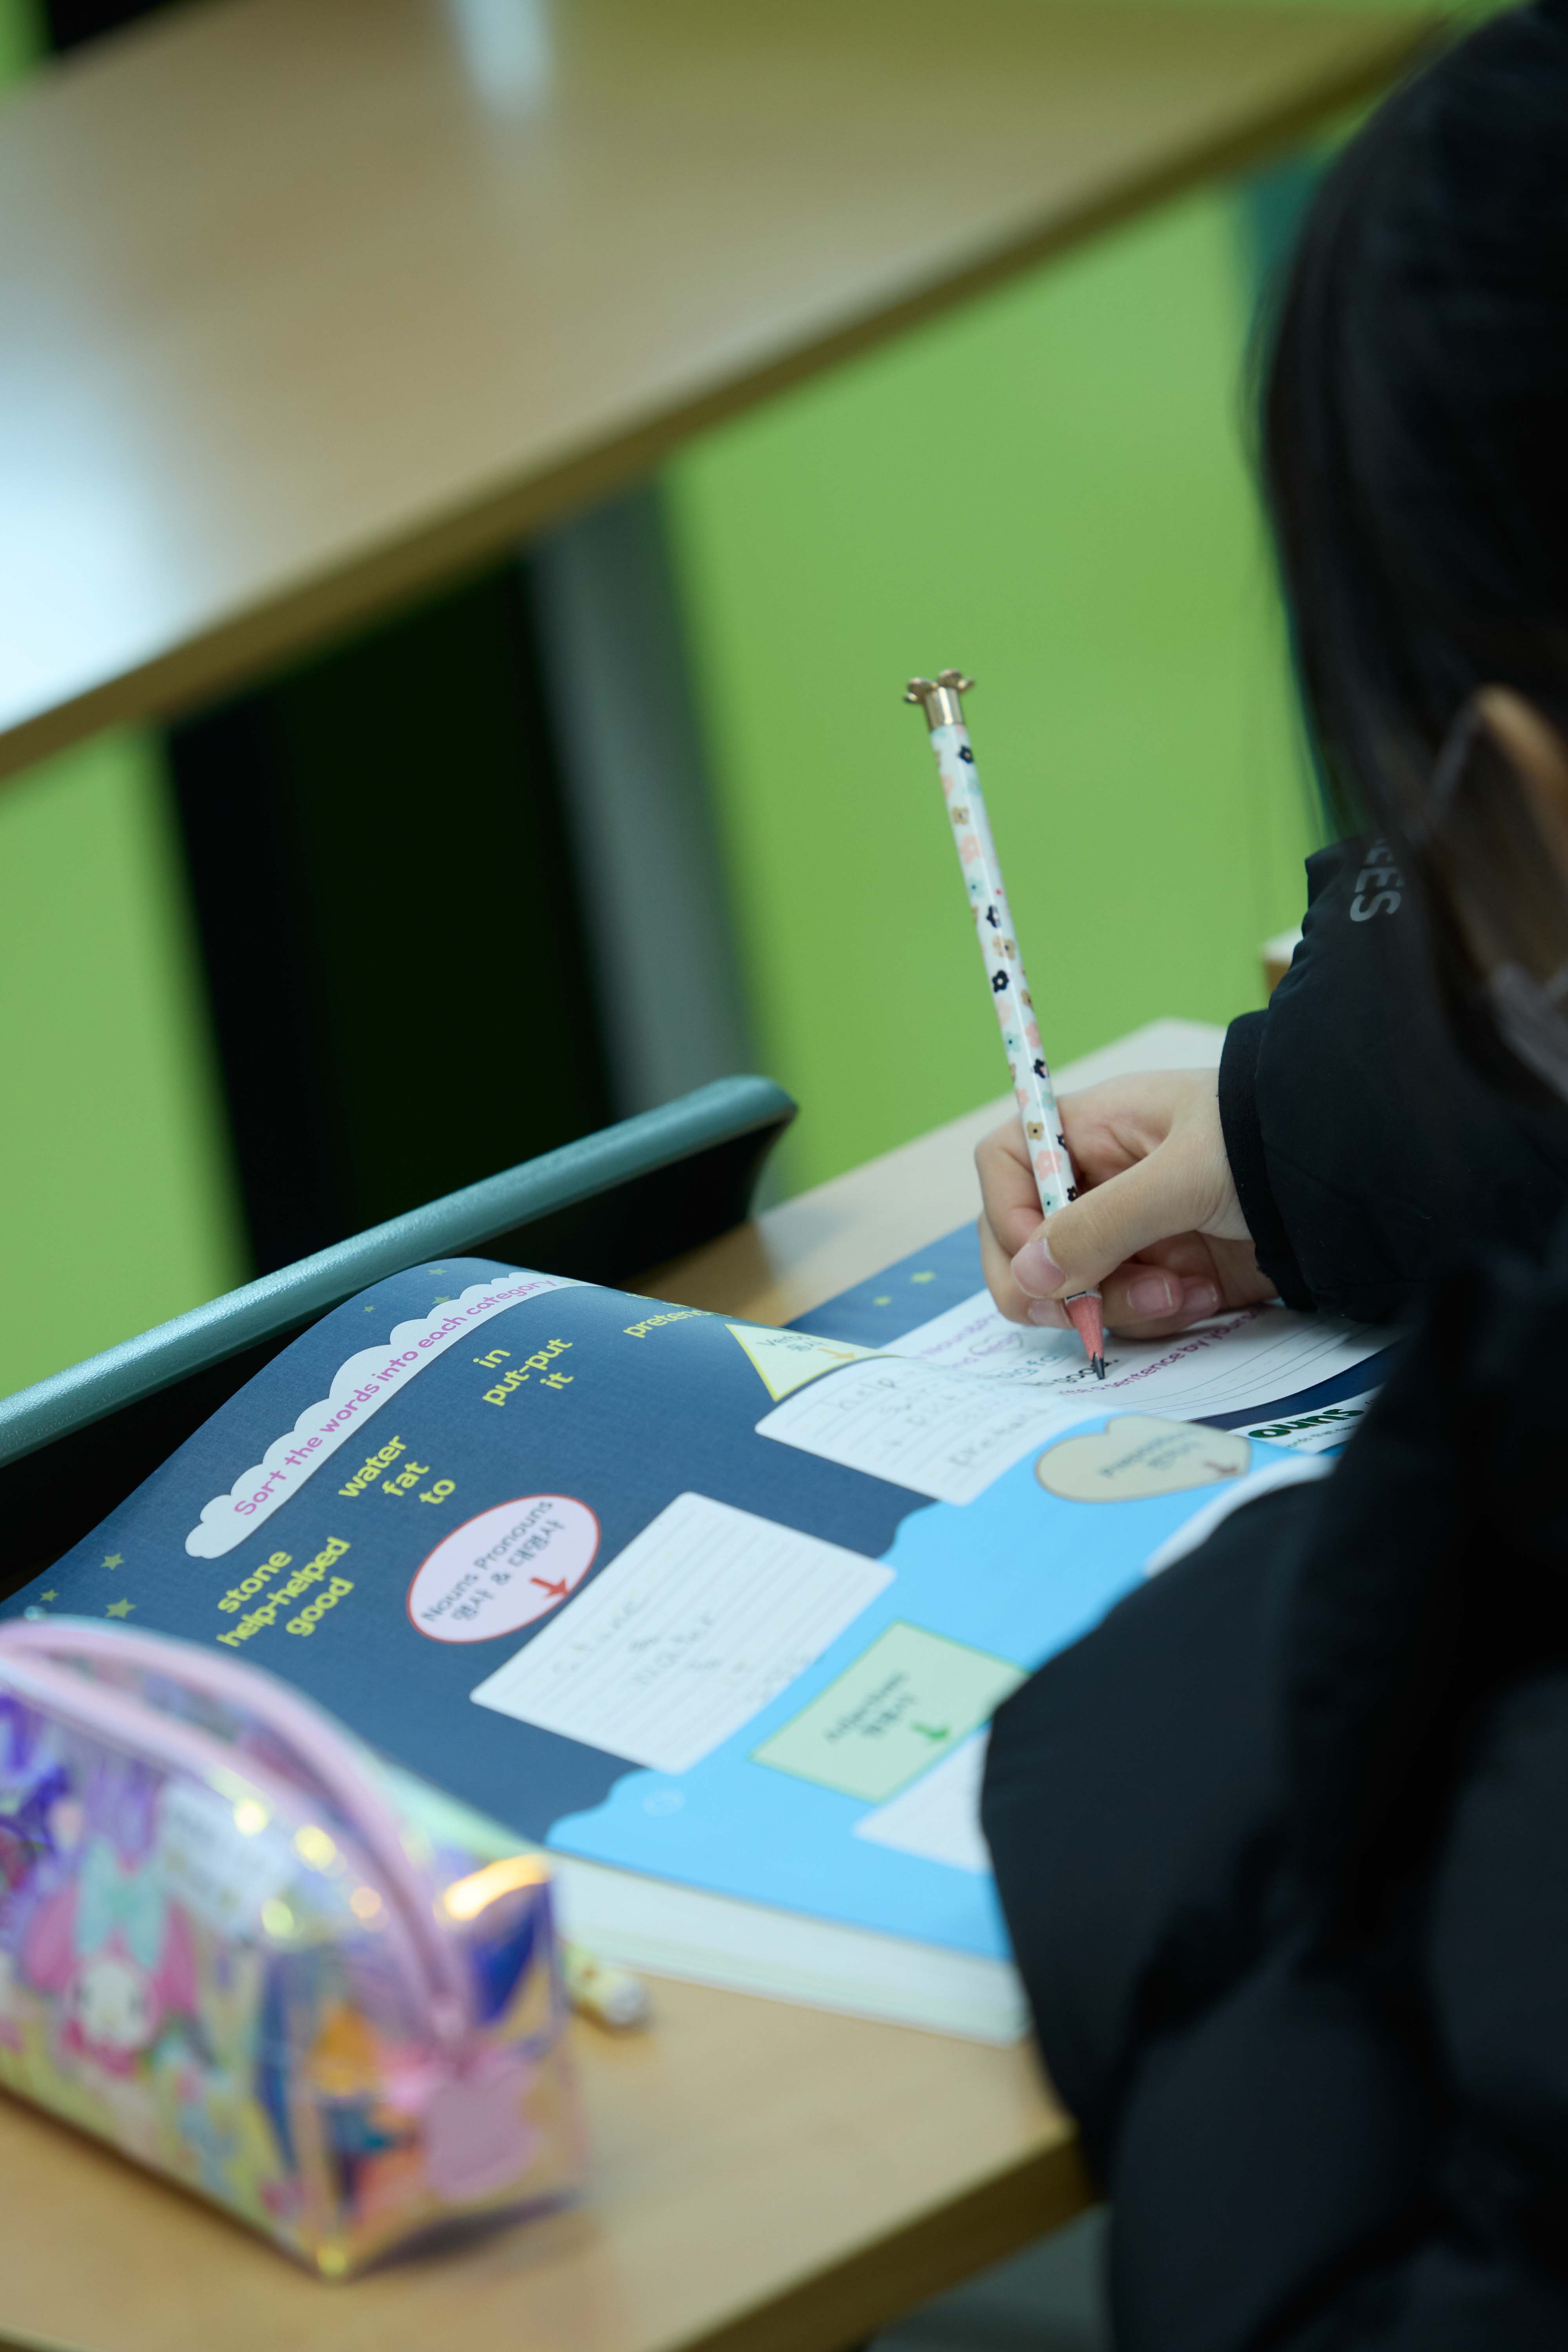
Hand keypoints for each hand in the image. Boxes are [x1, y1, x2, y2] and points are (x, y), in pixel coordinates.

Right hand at [976, 1069, 1273, 1337]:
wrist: (1352, 1182)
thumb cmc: (1264, 1142)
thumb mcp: (1181, 1175)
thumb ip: (1102, 1225)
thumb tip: (1031, 1278)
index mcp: (1088, 1132)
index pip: (1008, 1167)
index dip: (1009, 1215)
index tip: (1044, 1258)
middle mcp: (1097, 1183)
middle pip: (1024, 1245)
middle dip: (1060, 1285)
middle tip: (1092, 1309)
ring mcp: (1128, 1234)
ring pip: (1074, 1292)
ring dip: (1121, 1306)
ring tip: (1183, 1292)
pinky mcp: (1162, 1276)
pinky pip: (1127, 1316)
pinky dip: (1160, 1318)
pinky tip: (1204, 1298)